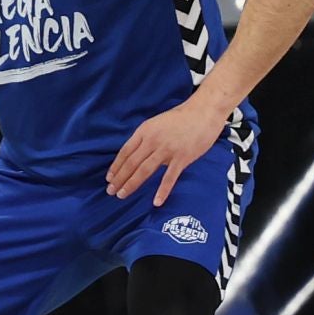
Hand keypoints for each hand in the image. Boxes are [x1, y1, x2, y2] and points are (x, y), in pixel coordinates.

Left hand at [107, 97, 230, 204]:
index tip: (109, 178)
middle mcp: (152, 141)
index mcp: (145, 131)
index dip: (116, 166)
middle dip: (119, 179)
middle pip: (131, 163)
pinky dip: (162, 190)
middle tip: (110, 191)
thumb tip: (136, 154)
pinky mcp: (182, 158)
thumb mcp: (156, 123)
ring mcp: (167, 150)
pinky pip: (170, 177)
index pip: (125, 151)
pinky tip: (156, 202)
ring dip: (132, 184)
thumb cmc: (181, 118)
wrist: (204, 112)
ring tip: (122, 195)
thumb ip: (146, 138)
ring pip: (144, 170)